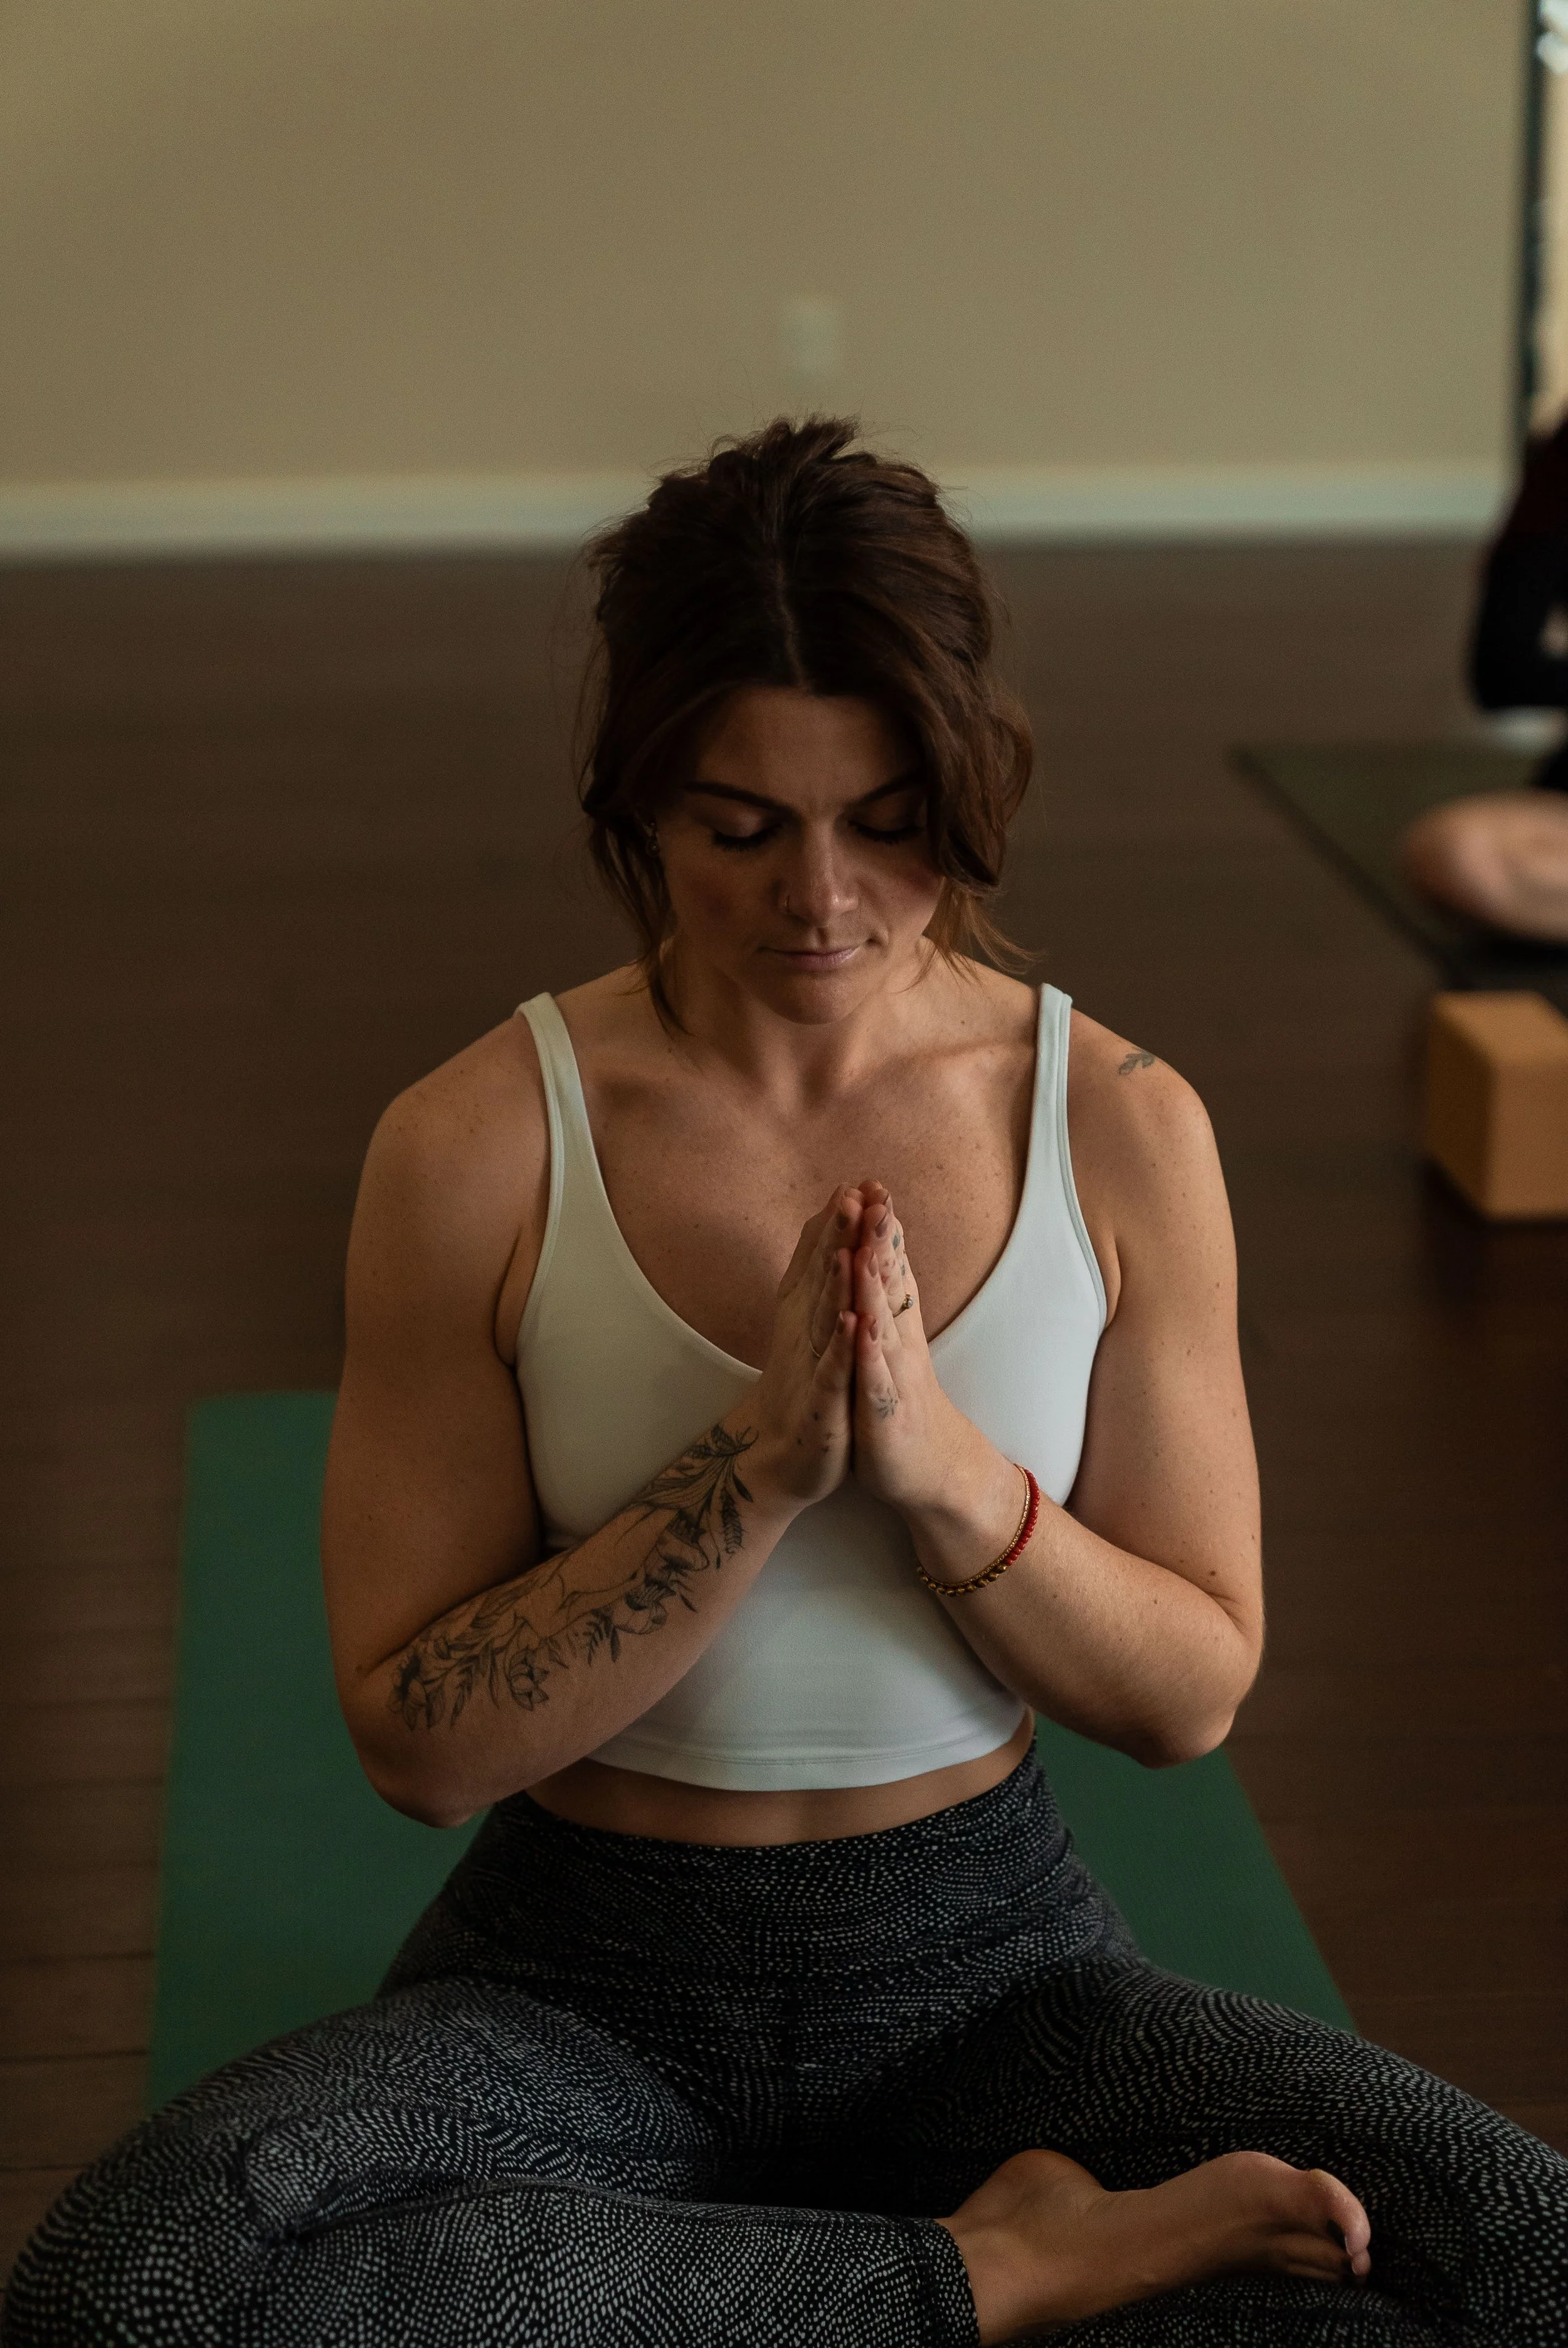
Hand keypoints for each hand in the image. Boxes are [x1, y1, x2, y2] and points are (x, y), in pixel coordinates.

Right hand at [735, 1186, 859, 1508]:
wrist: (780, 1453)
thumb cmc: (802, 1384)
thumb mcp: (809, 1325)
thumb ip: (814, 1275)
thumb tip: (824, 1227)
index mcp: (808, 1314)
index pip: (823, 1260)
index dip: (837, 1222)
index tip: (857, 1180)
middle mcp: (806, 1333)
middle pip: (823, 1278)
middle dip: (837, 1237)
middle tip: (851, 1194)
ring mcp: (813, 1367)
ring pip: (826, 1318)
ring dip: (835, 1282)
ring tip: (846, 1247)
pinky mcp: (822, 1403)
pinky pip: (833, 1372)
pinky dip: (841, 1347)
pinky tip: (852, 1323)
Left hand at [847, 1184, 969, 1513]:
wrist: (927, 1468)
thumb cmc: (900, 1402)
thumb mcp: (892, 1347)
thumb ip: (889, 1301)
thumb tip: (884, 1255)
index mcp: (895, 1327)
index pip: (890, 1269)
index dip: (882, 1228)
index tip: (872, 1183)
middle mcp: (898, 1342)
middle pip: (891, 1284)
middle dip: (881, 1240)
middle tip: (876, 1195)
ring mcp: (893, 1375)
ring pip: (883, 1323)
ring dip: (874, 1285)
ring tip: (865, 1247)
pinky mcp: (883, 1411)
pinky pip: (873, 1376)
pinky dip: (867, 1350)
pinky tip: (861, 1325)